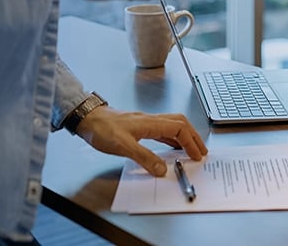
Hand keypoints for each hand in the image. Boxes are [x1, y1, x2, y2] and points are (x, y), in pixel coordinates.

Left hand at [74, 106, 207, 174]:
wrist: (87, 119)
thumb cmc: (102, 129)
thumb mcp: (123, 146)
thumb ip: (144, 157)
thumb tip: (162, 169)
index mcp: (150, 123)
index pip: (179, 129)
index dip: (190, 142)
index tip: (197, 155)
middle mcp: (151, 120)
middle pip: (180, 123)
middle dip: (193, 137)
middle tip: (201, 150)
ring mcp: (145, 123)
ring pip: (172, 126)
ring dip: (184, 137)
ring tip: (190, 150)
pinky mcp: (139, 127)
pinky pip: (162, 130)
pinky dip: (172, 138)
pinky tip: (170, 147)